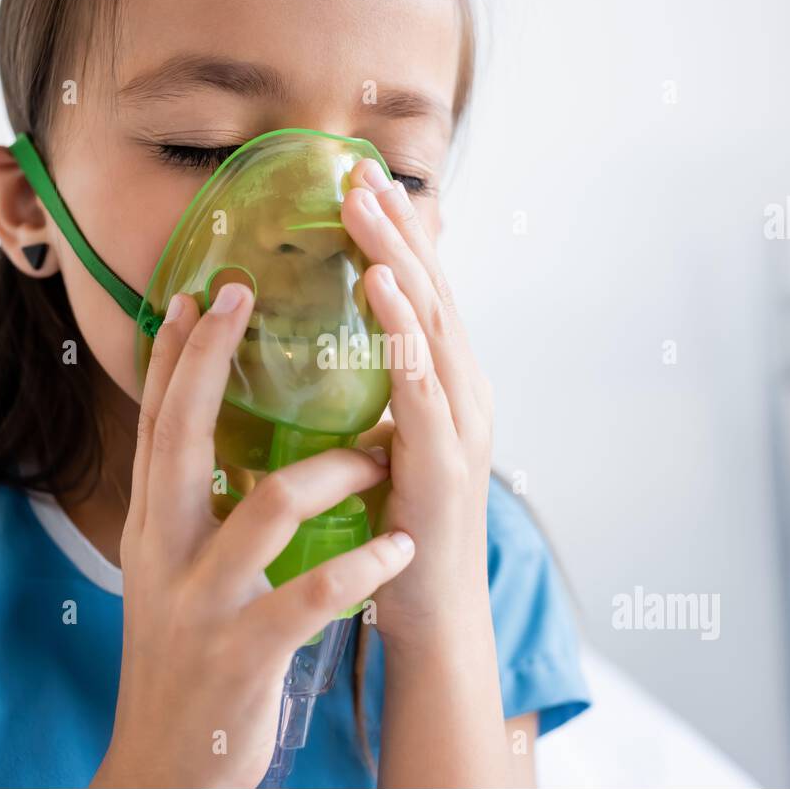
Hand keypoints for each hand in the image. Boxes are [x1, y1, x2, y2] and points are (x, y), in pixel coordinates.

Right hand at [93, 283, 415, 787]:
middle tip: (240, 297)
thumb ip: (193, 512)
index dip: (173, 357)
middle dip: (210, 361)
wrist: (163, 769)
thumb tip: (229, 447)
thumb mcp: (172, 577)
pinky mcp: (243, 654)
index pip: (157, 426)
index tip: (196, 293)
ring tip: (380, 456)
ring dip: (334, 471)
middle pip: (181, 437)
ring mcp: (201, 604)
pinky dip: (360, 567)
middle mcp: (163, 555)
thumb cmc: (187, 661)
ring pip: (264, 507)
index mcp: (152, 530)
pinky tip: (396, 549)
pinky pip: (309, 596)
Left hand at [341, 162, 494, 649]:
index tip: (361, 187)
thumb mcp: (381, 452)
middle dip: (398, 231)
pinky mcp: (447, 461)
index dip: (395, 241)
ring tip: (367, 207)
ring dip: (399, 259)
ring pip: (433, 324)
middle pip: (432, 295)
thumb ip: (367, 403)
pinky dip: (404, 329)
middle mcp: (463, 395)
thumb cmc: (399, 536)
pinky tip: (380, 287)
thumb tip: (326, 363)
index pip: (421, 300)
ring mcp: (462, 424)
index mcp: (444, 391)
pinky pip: (423, 382)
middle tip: (359, 172)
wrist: (430, 616)